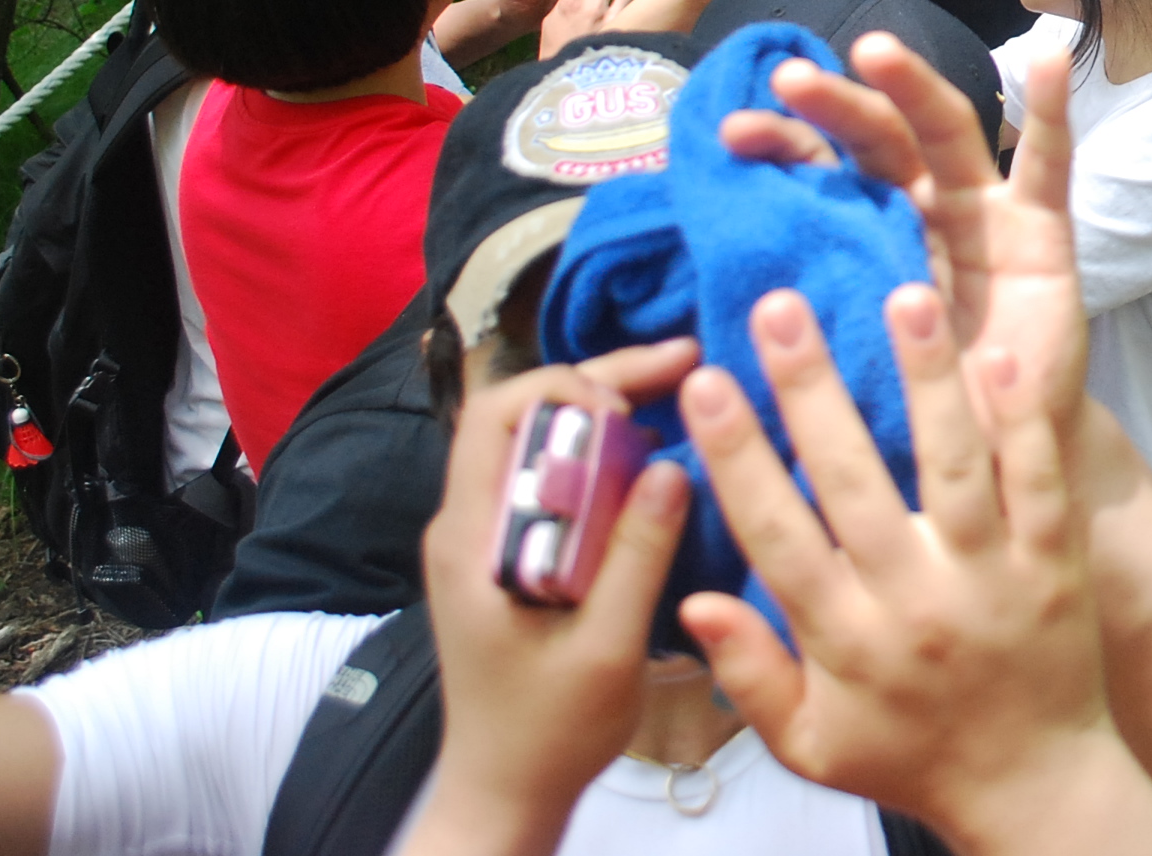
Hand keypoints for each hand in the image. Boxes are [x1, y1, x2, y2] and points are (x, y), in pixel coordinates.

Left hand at [401, 339, 700, 855]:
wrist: (502, 789)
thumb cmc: (548, 729)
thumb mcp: (605, 649)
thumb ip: (636, 558)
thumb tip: (674, 467)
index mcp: (472, 538)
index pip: (498, 415)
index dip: (568, 387)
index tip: (637, 402)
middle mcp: (467, 523)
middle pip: (524, 415)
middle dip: (601, 380)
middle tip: (684, 362)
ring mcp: (485, 538)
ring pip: (539, 441)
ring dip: (606, 412)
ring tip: (682, 395)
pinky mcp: (508, 555)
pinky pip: (552, 478)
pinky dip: (603, 454)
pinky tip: (656, 455)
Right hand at [538, 0, 640, 55]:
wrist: (571, 83)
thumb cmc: (558, 50)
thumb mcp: (553, 23)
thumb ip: (568, 0)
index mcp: (567, 2)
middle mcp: (590, 6)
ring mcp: (611, 18)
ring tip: (614, 7)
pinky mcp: (626, 29)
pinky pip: (635, 4)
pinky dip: (630, 7)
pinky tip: (625, 18)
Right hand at [676, 284, 1151, 851]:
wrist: (1037, 788)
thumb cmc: (913, 758)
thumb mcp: (811, 744)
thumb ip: (749, 674)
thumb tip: (692, 601)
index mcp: (845, 638)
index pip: (777, 533)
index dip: (737, 455)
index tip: (705, 382)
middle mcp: (913, 600)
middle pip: (853, 480)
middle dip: (810, 389)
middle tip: (778, 305)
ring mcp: (990, 578)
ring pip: (952, 464)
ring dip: (927, 377)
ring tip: (905, 293)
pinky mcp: (1056, 566)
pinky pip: (1038, 482)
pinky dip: (1021, 421)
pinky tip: (1001, 355)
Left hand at [722, 42, 1085, 441]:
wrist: (989, 461)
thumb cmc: (906, 411)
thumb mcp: (839, 366)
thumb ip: (796, 334)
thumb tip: (691, 343)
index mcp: (867, 234)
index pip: (824, 172)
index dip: (783, 147)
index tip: (731, 135)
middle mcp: (922, 212)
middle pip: (878, 140)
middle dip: (834, 104)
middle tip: (790, 79)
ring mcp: (984, 216)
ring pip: (948, 133)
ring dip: (914, 85)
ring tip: (875, 49)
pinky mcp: (1042, 233)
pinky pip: (1050, 165)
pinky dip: (1050, 109)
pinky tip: (1047, 56)